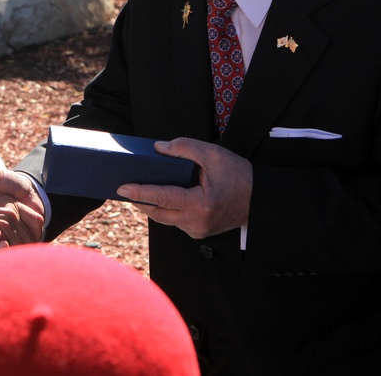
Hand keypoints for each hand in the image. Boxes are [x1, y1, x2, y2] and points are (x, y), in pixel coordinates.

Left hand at [117, 138, 252, 239]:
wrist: (259, 199)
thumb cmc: (238, 175)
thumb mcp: (213, 154)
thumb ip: (185, 148)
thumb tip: (159, 148)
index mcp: (200, 204)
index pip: (162, 198)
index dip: (140, 192)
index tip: (122, 188)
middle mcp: (196, 222)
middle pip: (158, 213)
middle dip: (140, 201)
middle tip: (124, 188)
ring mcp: (197, 231)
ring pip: (165, 219)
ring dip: (151, 206)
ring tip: (137, 191)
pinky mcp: (199, 232)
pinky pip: (175, 221)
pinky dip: (165, 210)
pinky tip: (158, 197)